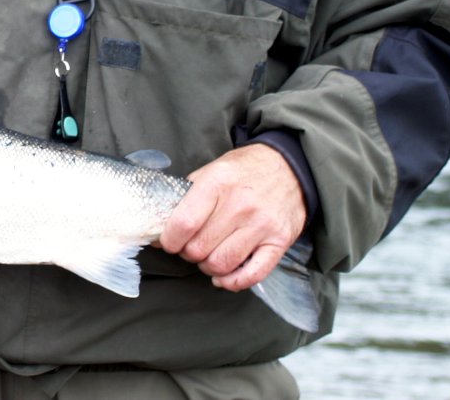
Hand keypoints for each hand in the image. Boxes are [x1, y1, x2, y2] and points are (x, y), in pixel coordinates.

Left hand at [158, 143, 306, 291]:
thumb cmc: (244, 170)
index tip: (167, 242)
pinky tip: (223, 276)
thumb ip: (187, 196)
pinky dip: (232, 282)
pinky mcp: (279, 242)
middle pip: (199, 248)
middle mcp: (240, 205)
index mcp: (217, 183)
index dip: (169, 240)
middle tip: (189, 247)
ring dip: (207, 267)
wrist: (289, 167)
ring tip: (207, 257)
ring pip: (221, 264)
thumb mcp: (211, 170)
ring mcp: (261, 225)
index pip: (183, 224)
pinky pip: (252, 275)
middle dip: (187, 253)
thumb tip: (160, 226)